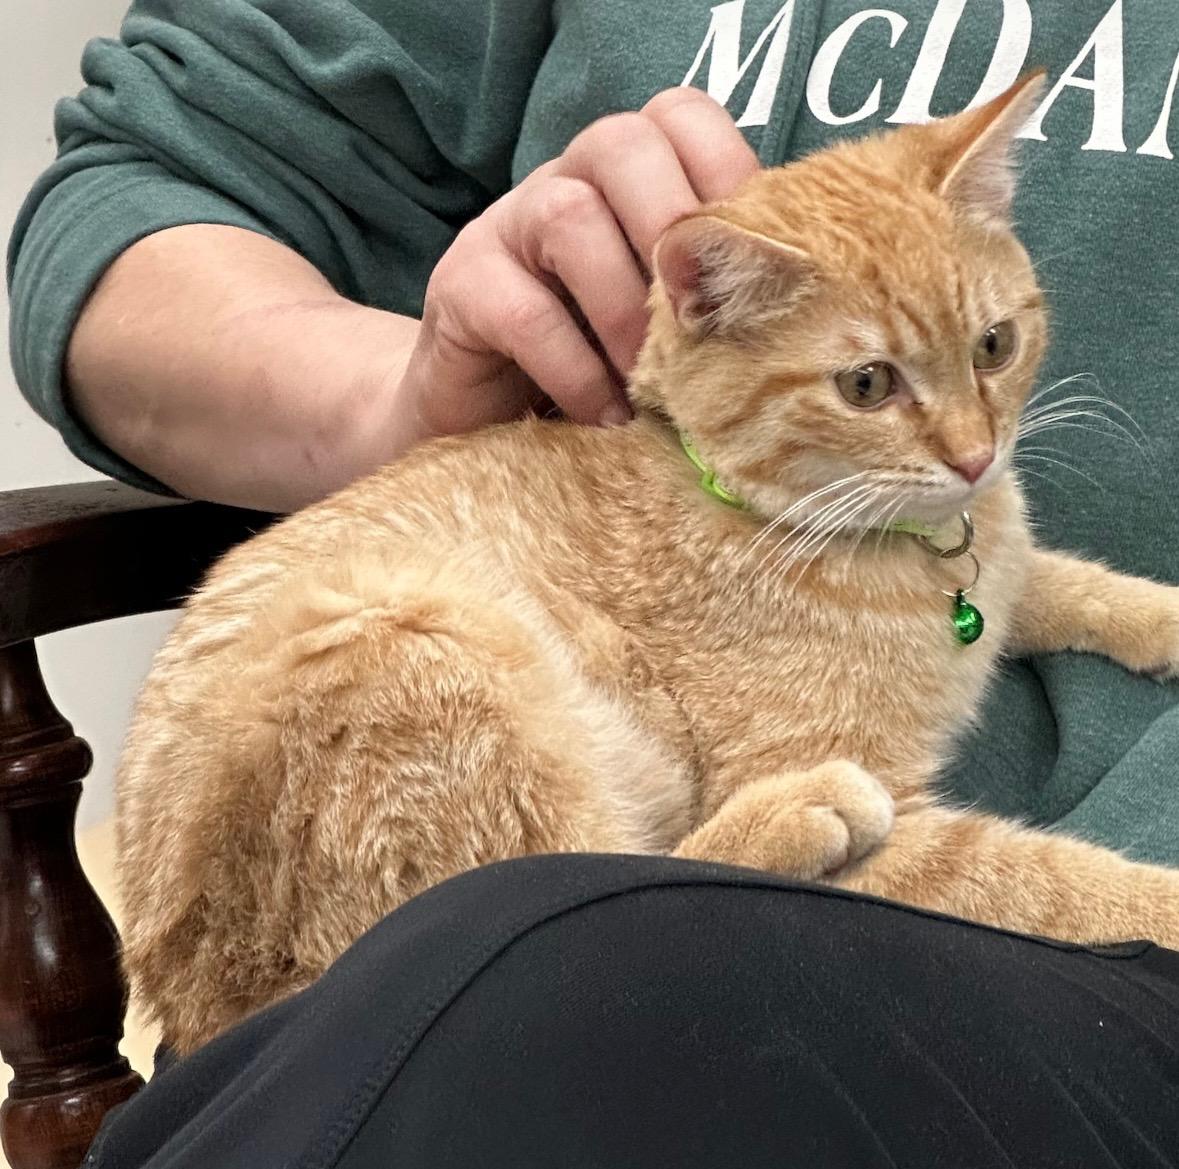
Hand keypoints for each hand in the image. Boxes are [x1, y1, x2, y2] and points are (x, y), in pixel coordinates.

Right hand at [400, 87, 759, 439]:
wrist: (488, 418)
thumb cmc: (597, 369)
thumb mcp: (666, 328)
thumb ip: (712, 300)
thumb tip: (803, 317)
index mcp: (627, 176)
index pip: (683, 119)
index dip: (729, 174)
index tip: (758, 264)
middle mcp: (564, 180)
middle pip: (623, 146)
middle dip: (675, 234)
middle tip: (702, 325)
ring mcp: (504, 226)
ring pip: (568, 216)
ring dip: (624, 311)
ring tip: (653, 386)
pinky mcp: (459, 286)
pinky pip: (522, 311)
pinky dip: (577, 371)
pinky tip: (606, 415)